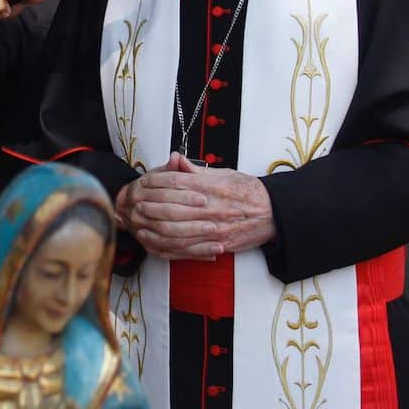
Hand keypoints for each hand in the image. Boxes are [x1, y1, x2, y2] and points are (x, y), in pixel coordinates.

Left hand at [117, 152, 275, 260]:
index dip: (155, 183)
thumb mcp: (223, 174)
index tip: (142, 184)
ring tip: (140, 228)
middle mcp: (210, 208)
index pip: (175, 183)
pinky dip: (170, 249)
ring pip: (178, 233)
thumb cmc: (246, 190)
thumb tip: (175, 158)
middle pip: (172, 210)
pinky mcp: (218, 245)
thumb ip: (195, 170)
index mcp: (210, 187)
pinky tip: (157, 245)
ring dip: (155, 231)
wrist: (273, 212)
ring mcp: (214, 229)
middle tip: (135, 207)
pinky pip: (189, 250)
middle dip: (151, 209)